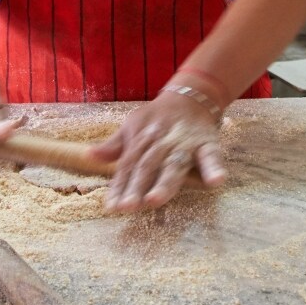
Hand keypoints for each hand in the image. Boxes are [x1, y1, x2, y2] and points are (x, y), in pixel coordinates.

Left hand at [89, 90, 225, 212]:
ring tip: (155, 200)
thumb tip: (89, 156)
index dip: (119, 186)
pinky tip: (216, 182)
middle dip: (137, 187)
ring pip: (174, 164)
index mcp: (142, 139)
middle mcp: (161, 142)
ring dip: (165, 183)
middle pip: (148, 166)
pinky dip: (214, 168)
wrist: (190, 97)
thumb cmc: (157, 119)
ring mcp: (185, 143)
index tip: (111, 207)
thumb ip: (114, 146)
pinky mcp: (207, 144)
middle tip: (127, 207)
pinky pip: (212, 156)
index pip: (128, 165)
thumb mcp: (133, 127)